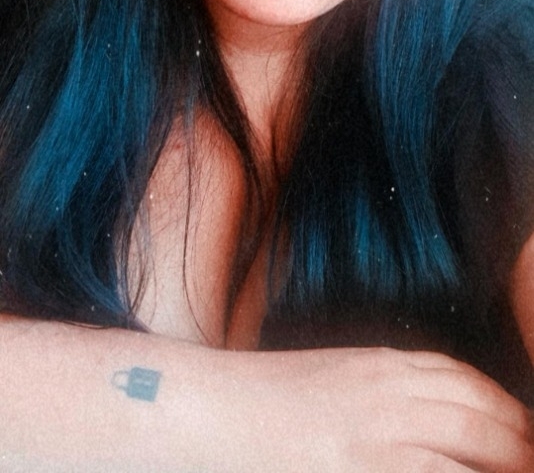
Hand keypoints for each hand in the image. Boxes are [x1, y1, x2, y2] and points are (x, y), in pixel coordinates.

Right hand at [237, 345, 533, 471]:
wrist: (208, 413)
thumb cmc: (266, 404)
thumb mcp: (339, 379)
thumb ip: (389, 392)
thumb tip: (440, 424)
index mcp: (385, 365)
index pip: (471, 384)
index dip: (511, 414)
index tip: (523, 436)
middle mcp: (394, 395)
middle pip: (487, 420)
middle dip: (521, 447)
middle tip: (530, 462)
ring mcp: (384, 439)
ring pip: (477, 453)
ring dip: (508, 465)